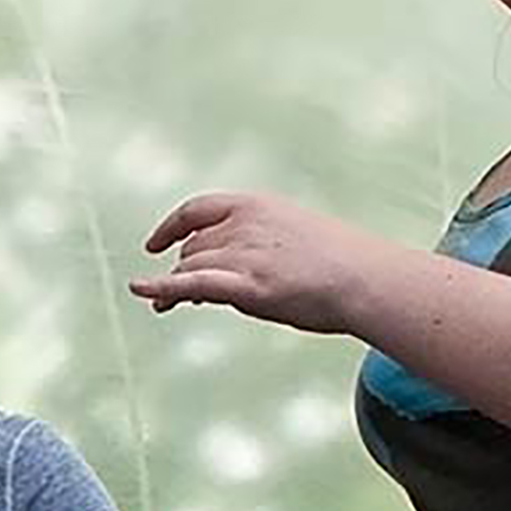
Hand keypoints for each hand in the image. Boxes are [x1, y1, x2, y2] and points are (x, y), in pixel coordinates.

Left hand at [132, 190, 382, 333]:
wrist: (368, 279)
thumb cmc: (339, 263)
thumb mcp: (291, 236)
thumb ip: (254, 244)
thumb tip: (222, 268)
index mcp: (256, 204)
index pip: (198, 210)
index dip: (171, 226)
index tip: (155, 242)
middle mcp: (244, 224)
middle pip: (192, 248)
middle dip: (185, 269)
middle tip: (182, 295)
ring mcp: (244, 254)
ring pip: (190, 270)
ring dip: (174, 288)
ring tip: (165, 306)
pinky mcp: (247, 285)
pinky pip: (191, 284)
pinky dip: (160, 288)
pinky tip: (142, 292)